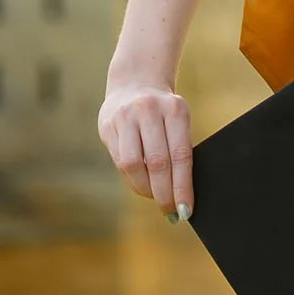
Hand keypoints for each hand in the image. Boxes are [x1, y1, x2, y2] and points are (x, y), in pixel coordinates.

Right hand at [98, 82, 193, 221]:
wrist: (135, 82)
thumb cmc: (164, 112)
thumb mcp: (177, 120)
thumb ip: (178, 149)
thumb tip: (182, 195)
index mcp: (175, 109)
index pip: (181, 155)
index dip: (182, 187)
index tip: (186, 210)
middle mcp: (149, 110)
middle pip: (157, 162)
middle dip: (164, 193)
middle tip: (171, 212)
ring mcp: (125, 116)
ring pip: (134, 164)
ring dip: (145, 189)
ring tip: (155, 197)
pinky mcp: (108, 125)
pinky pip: (120, 161)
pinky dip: (133, 179)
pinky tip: (141, 185)